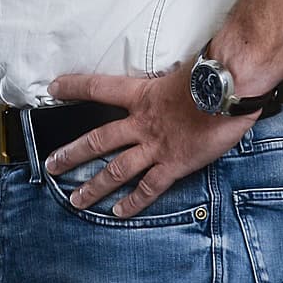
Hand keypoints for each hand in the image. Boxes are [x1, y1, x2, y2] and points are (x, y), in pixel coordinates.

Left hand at [42, 67, 255, 216]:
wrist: (231, 89)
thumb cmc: (212, 74)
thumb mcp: (181, 71)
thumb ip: (169, 79)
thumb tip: (173, 75)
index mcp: (141, 94)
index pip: (98, 87)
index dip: (74, 87)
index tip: (53, 88)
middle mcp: (142, 122)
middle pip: (98, 139)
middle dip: (72, 154)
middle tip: (51, 164)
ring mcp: (157, 146)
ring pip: (117, 170)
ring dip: (95, 187)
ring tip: (76, 199)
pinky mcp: (175, 164)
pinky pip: (149, 187)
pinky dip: (134, 201)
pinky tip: (119, 212)